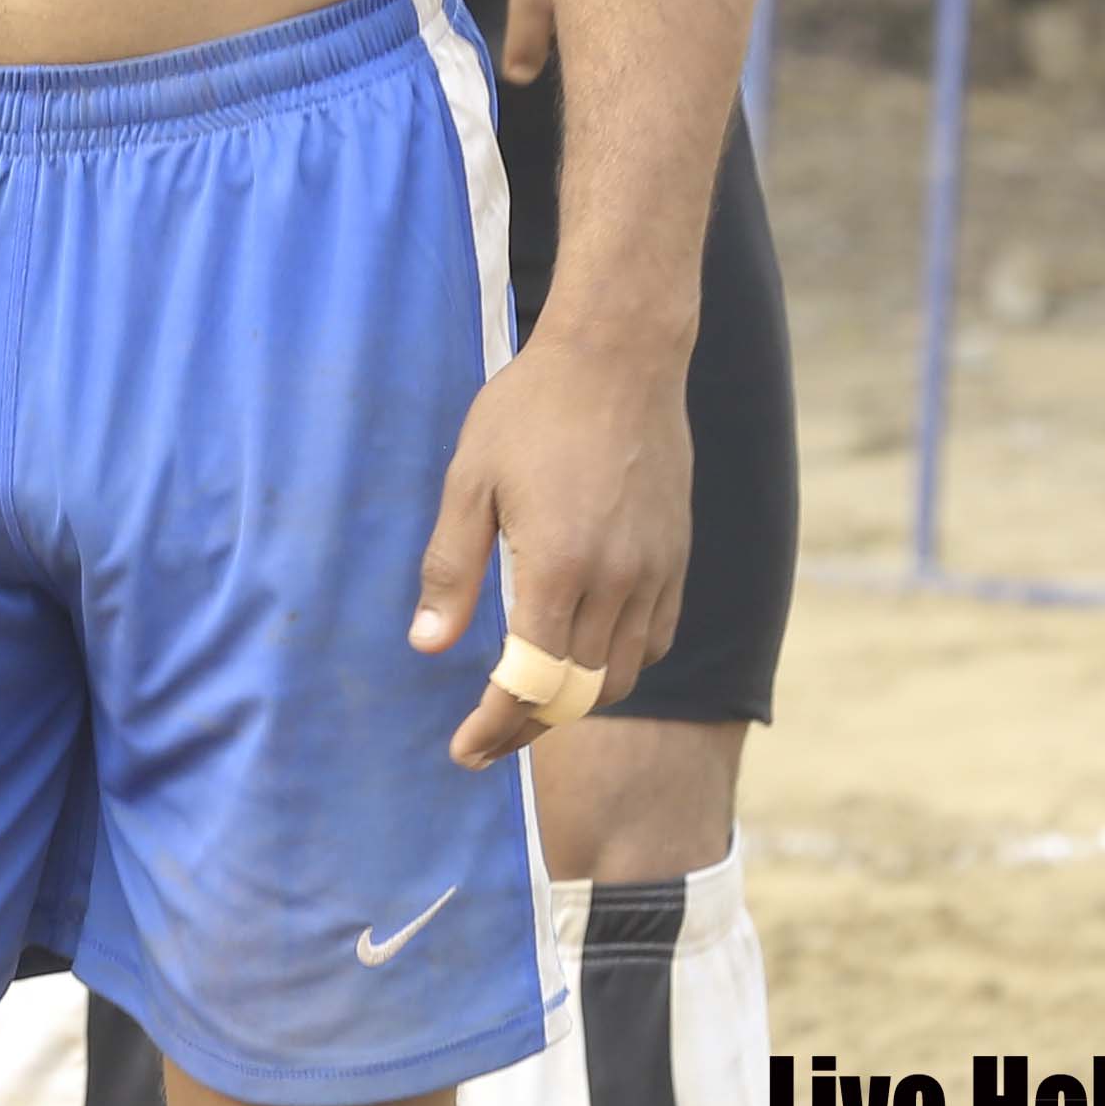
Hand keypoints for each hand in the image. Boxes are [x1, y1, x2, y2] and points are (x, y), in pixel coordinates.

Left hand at [405, 328, 691, 768]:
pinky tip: (585, 654)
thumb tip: (427, 644)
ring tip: (529, 702)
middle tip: (487, 738)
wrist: (621, 354)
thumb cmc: (533, 407)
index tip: (465, 751)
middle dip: (528, 726)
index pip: (528, 683)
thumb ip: (451, 567)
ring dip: (573, 701)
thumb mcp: (470, 479)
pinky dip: (620, 665)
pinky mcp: (677, 556)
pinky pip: (655, 639)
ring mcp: (654, 571)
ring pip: (620, 674)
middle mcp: (615, 581)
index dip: (494, 727)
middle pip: (576, 695)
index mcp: (557, 566)